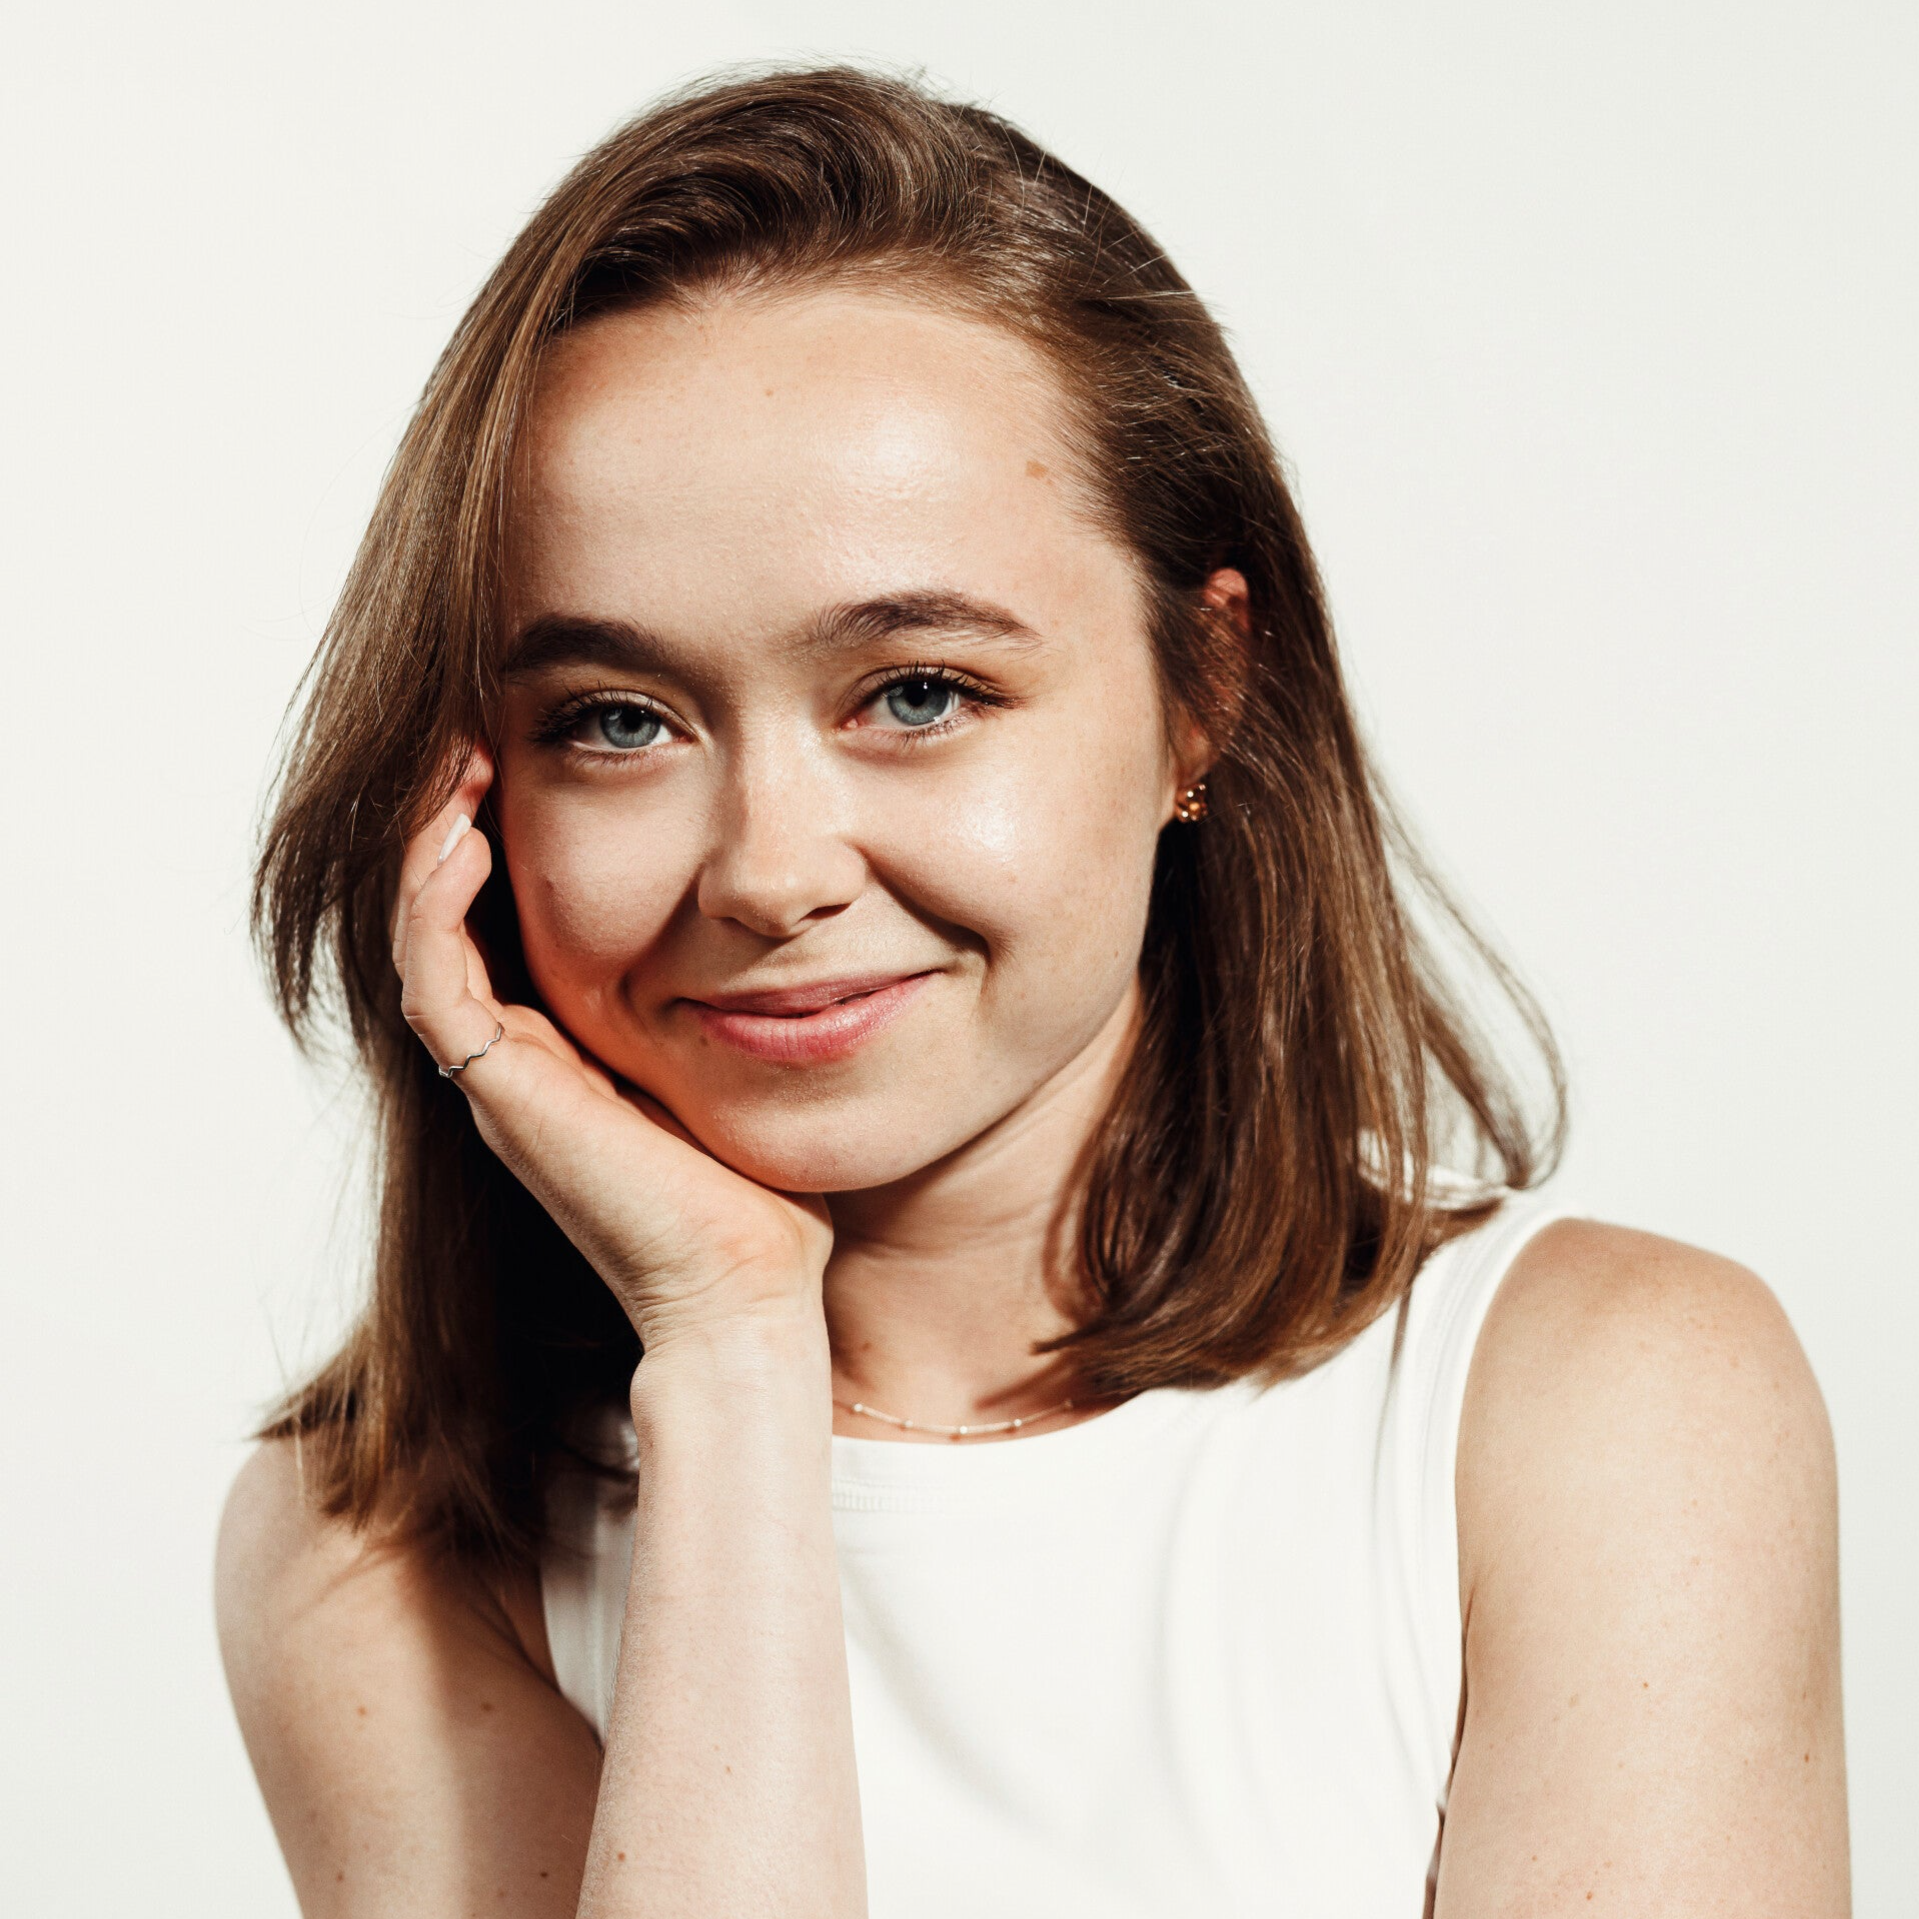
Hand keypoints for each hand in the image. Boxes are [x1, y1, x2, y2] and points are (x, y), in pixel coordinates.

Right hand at [392, 745, 832, 1355]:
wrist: (747, 1293)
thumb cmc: (766, 1196)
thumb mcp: (747, 1066)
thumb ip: (742, 1003)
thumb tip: (808, 925)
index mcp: (569, 1054)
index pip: (510, 924)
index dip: (507, 840)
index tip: (534, 757)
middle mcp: (520, 1062)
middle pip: (455, 919)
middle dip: (458, 822)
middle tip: (477, 735)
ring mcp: (500, 1079)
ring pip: (425, 936)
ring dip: (430, 843)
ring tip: (458, 758)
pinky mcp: (499, 1092)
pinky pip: (435, 977)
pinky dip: (436, 902)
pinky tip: (463, 833)